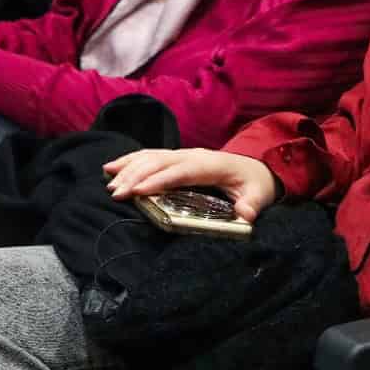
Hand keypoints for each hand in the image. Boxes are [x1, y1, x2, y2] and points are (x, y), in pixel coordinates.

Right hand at [102, 149, 279, 220]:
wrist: (257, 168)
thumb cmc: (255, 184)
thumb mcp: (260, 195)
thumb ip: (252, 205)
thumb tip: (245, 214)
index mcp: (212, 165)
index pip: (182, 171)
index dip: (160, 180)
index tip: (139, 191)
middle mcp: (195, 156)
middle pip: (161, 162)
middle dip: (137, 176)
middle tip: (116, 194)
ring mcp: (184, 154)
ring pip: (152, 157)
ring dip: (129, 168)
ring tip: (109, 183)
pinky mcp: (176, 158)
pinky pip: (150, 156)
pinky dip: (130, 160)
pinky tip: (111, 167)